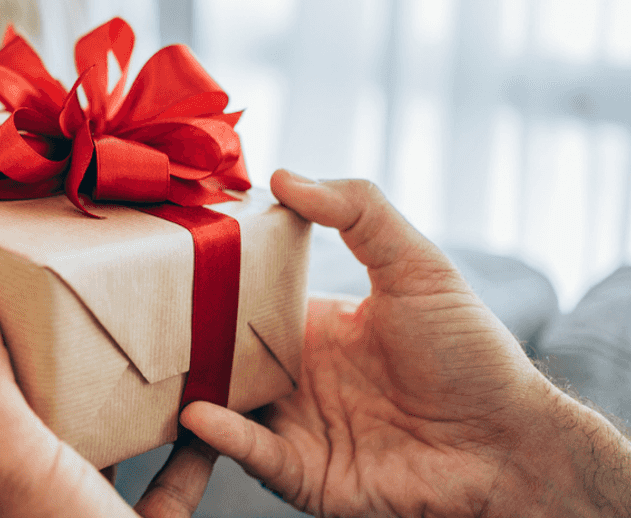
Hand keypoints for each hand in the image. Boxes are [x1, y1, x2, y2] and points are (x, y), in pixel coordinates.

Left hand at [0, 265, 219, 517]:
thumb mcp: (13, 452)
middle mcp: (21, 502)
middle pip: (26, 415)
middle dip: (47, 361)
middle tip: (68, 299)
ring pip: (96, 447)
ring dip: (120, 401)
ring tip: (140, 343)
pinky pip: (164, 488)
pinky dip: (187, 453)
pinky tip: (204, 416)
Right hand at [181, 170, 630, 516]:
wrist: (513, 443)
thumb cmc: (472, 353)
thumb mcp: (417, 265)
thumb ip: (359, 211)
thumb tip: (283, 174)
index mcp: (311, 328)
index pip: (242, 304)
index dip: (207, 286)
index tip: (164, 260)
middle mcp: (295, 378)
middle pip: (221, 357)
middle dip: (181, 343)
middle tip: (136, 318)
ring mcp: (296, 426)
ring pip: (224, 408)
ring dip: (190, 392)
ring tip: (156, 370)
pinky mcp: (305, 474)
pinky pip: (254, 455)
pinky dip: (225, 438)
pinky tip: (202, 414)